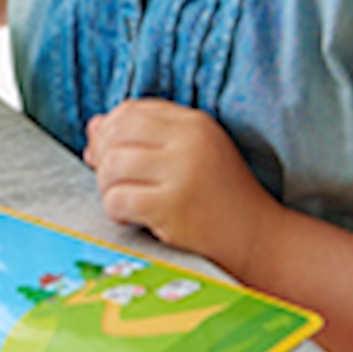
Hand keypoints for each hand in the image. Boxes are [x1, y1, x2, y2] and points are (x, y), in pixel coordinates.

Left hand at [83, 98, 277, 271]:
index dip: (109, 132)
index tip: (108, 155)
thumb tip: (94, 126)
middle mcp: (189, 141)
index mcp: (194, 123)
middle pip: (115, 135)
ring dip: (107, 187)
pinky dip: (115, 210)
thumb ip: (146, 137)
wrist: (259, 240)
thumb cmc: (219, 199)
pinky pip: (117, 199)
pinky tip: (133, 217)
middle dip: (103, 160)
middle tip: (115, 183)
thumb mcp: (190, 155)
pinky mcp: (172, 206)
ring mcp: (182, 172)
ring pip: (111, 166)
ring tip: (126, 200)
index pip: (130, 111)